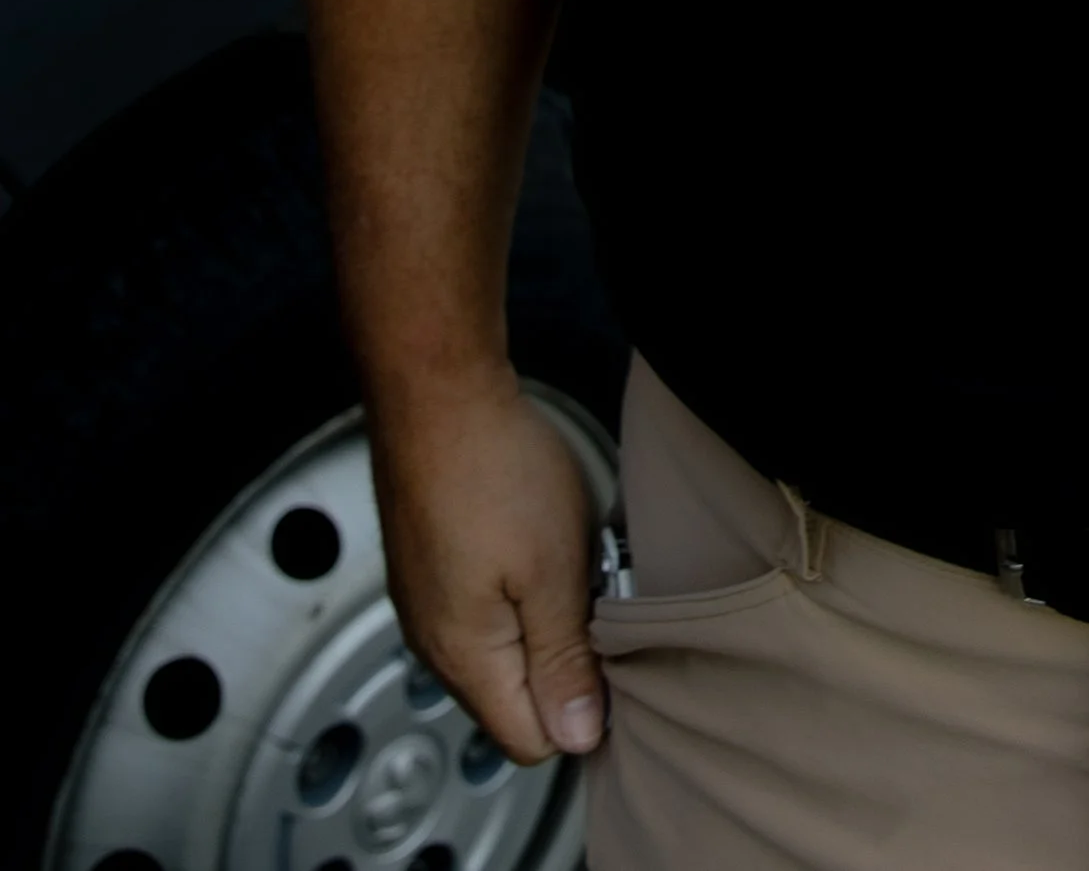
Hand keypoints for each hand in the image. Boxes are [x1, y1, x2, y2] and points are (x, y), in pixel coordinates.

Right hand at [369, 367, 605, 764]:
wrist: (437, 395)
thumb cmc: (495, 472)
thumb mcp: (553, 571)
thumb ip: (563, 661)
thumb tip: (576, 738)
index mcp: (466, 660)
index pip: (530, 742)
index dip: (581, 712)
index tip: (613, 655)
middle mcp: (435, 645)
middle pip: (513, 701)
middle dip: (563, 665)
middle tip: (593, 596)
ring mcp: (427, 606)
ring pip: (501, 653)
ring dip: (544, 623)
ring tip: (565, 562)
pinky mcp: (430, 569)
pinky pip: (484, 612)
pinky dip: (518, 591)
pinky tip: (534, 541)